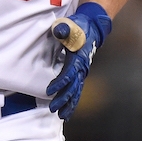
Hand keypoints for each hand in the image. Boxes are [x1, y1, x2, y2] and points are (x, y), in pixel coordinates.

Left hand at [46, 2, 111, 119]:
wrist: (92, 26)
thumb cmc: (79, 26)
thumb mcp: (71, 24)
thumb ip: (64, 29)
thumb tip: (59, 31)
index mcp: (79, 57)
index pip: (69, 73)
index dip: (60, 83)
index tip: (50, 91)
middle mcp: (82, 67)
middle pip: (73, 87)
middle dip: (63, 99)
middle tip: (52, 109)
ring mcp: (82, 71)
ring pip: (76, 91)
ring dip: (69, 104)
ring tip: (61, 116)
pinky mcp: (81, 72)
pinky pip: (77, 89)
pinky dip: (73, 100)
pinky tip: (68, 110)